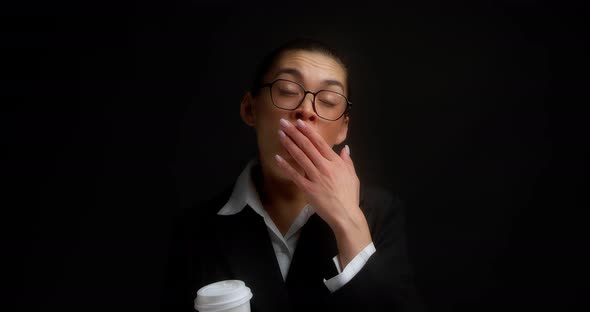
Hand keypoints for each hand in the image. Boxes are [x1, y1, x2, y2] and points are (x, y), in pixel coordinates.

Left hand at [275, 118, 371, 267]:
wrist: (346, 214)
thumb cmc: (349, 196)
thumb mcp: (352, 175)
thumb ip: (347, 161)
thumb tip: (346, 148)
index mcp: (335, 162)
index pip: (320, 143)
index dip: (308, 132)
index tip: (300, 122)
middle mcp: (324, 167)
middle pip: (307, 146)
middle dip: (295, 133)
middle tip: (283, 123)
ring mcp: (315, 177)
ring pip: (300, 157)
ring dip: (289, 144)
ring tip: (280, 135)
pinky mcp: (308, 188)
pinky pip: (295, 175)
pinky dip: (286, 166)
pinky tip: (278, 158)